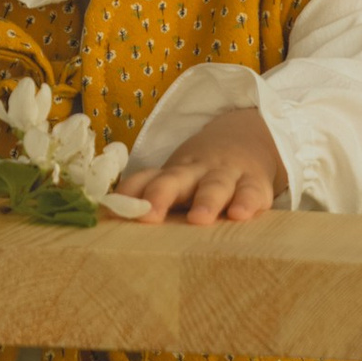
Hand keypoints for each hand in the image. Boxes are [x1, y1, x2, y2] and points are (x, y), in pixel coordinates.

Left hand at [123, 108, 285, 225]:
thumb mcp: (174, 179)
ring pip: (215, 185)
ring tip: (199, 218)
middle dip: (162, 195)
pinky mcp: (255, 186)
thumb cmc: (200, 173)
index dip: (132, 192)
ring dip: (206, 200)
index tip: (117, 208)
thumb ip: (145, 193)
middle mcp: (196, 172)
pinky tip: (240, 214)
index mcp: (173, 173)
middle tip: (149, 215)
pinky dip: (247, 202)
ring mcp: (227, 176)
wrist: (245, 142)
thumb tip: (107, 214)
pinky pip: (251, 192)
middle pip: (176, 179)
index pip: (147, 177)